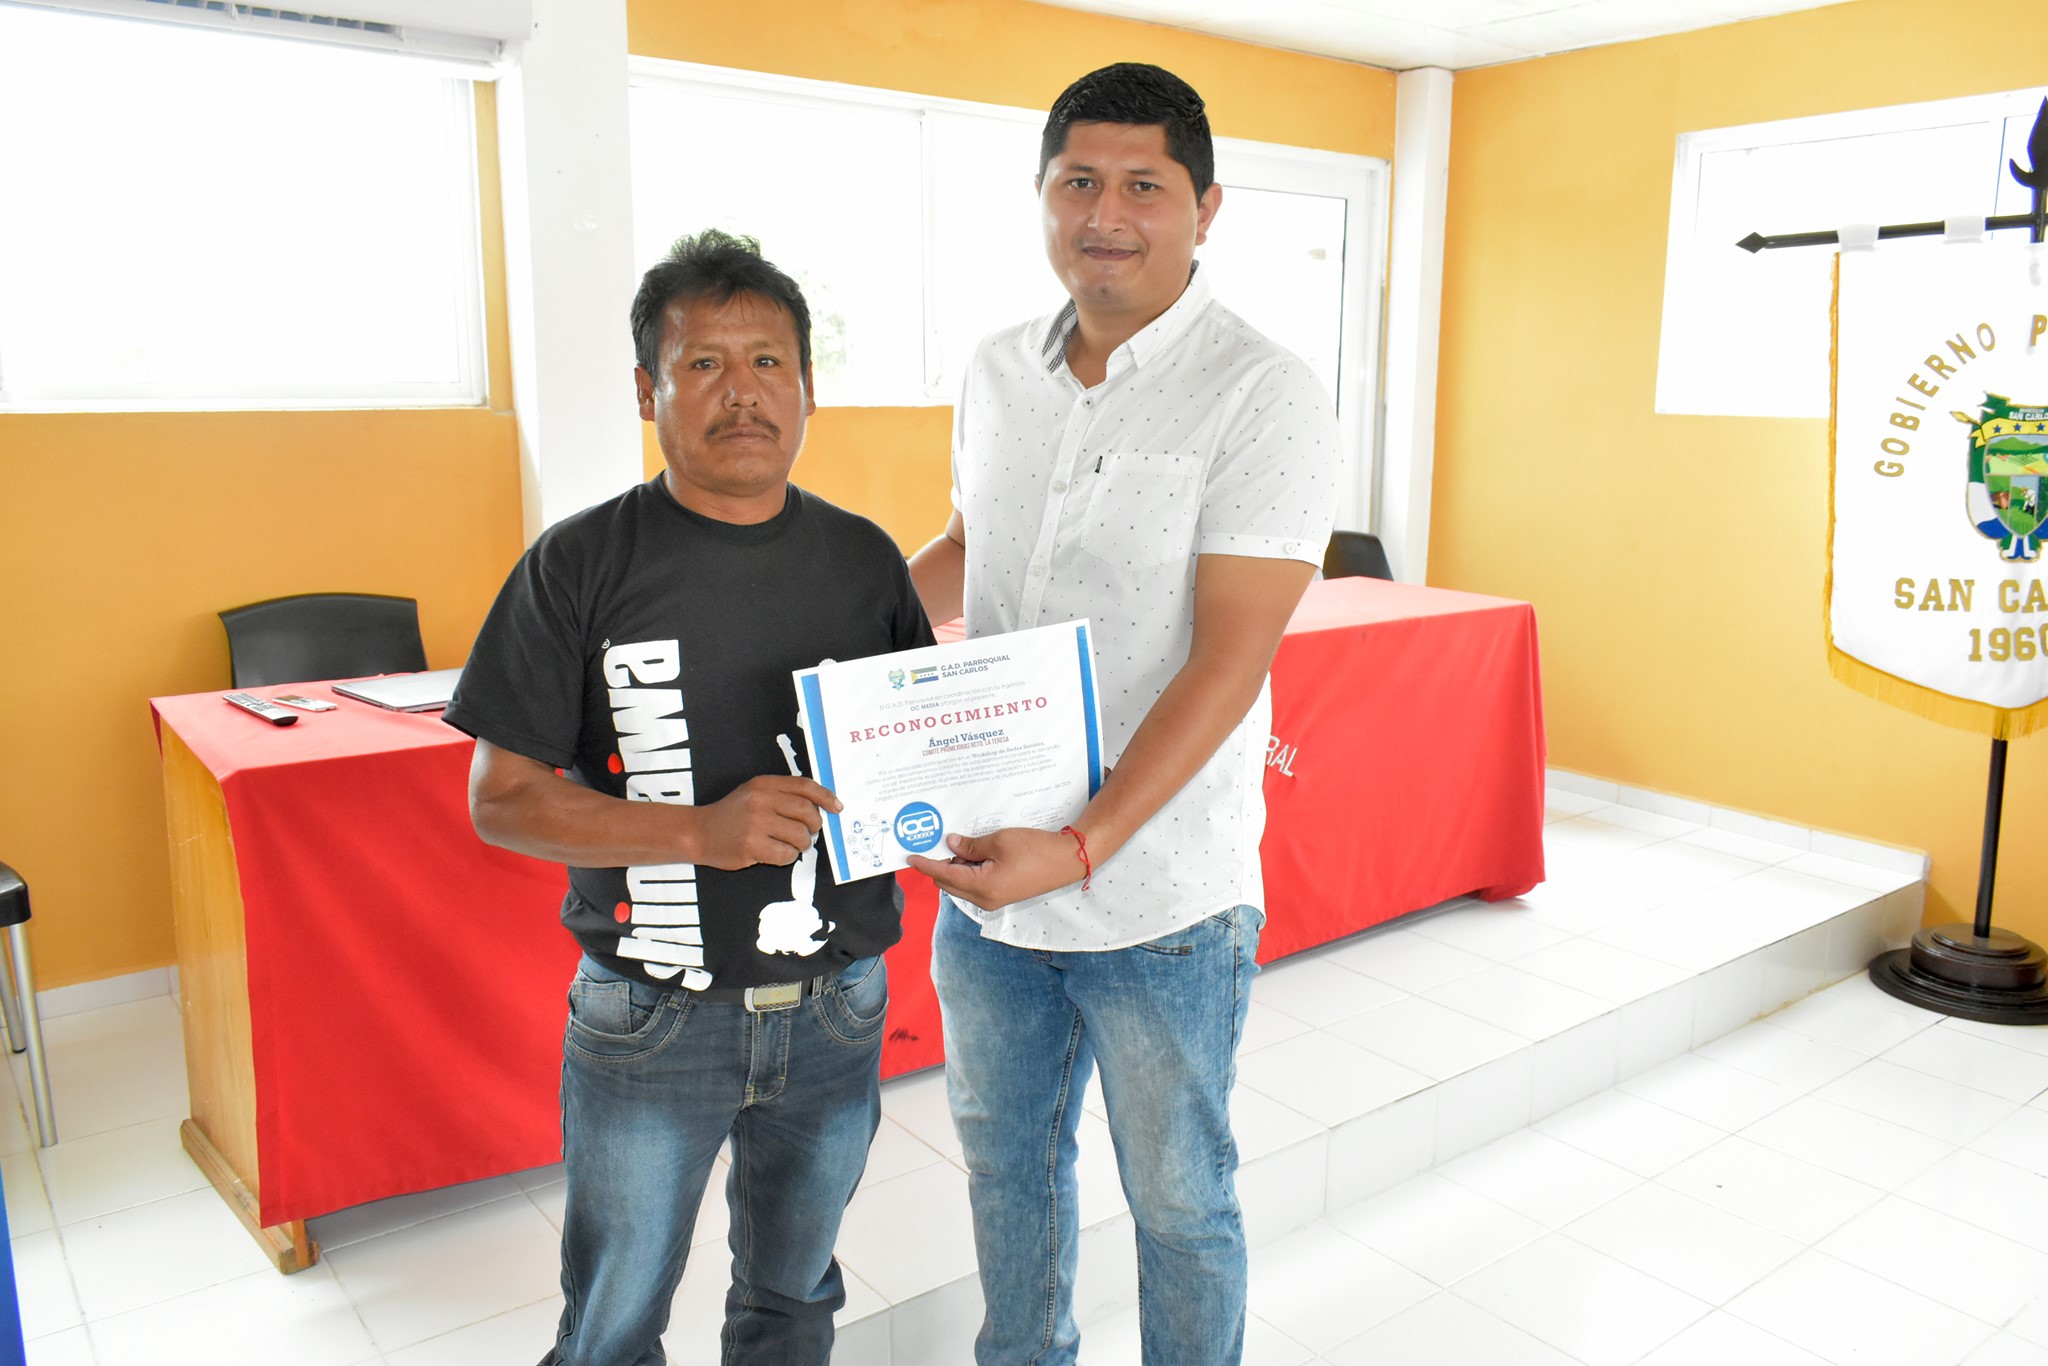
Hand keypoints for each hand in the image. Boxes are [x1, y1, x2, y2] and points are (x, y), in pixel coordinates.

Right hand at [694, 776, 839, 869]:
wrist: (700, 832)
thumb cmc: (732, 815)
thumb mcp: (754, 793)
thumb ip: (782, 795)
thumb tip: (819, 808)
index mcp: (764, 784)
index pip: (804, 786)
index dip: (826, 797)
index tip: (837, 808)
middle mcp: (761, 800)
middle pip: (807, 811)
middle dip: (814, 825)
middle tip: (808, 832)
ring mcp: (756, 823)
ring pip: (800, 835)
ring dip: (802, 844)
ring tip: (792, 845)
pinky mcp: (751, 846)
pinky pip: (786, 854)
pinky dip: (788, 857)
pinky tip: (778, 854)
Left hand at [906, 826, 1086, 911]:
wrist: (1067, 860)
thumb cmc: (1035, 849)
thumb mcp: (998, 841)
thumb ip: (970, 846)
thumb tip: (950, 845)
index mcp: (981, 887)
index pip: (943, 875)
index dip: (925, 865)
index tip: (910, 857)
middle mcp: (984, 899)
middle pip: (949, 883)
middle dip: (940, 864)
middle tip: (936, 841)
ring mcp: (994, 899)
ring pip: (962, 884)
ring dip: (957, 866)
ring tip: (961, 842)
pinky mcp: (1003, 894)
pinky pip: (976, 884)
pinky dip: (970, 870)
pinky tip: (975, 851)